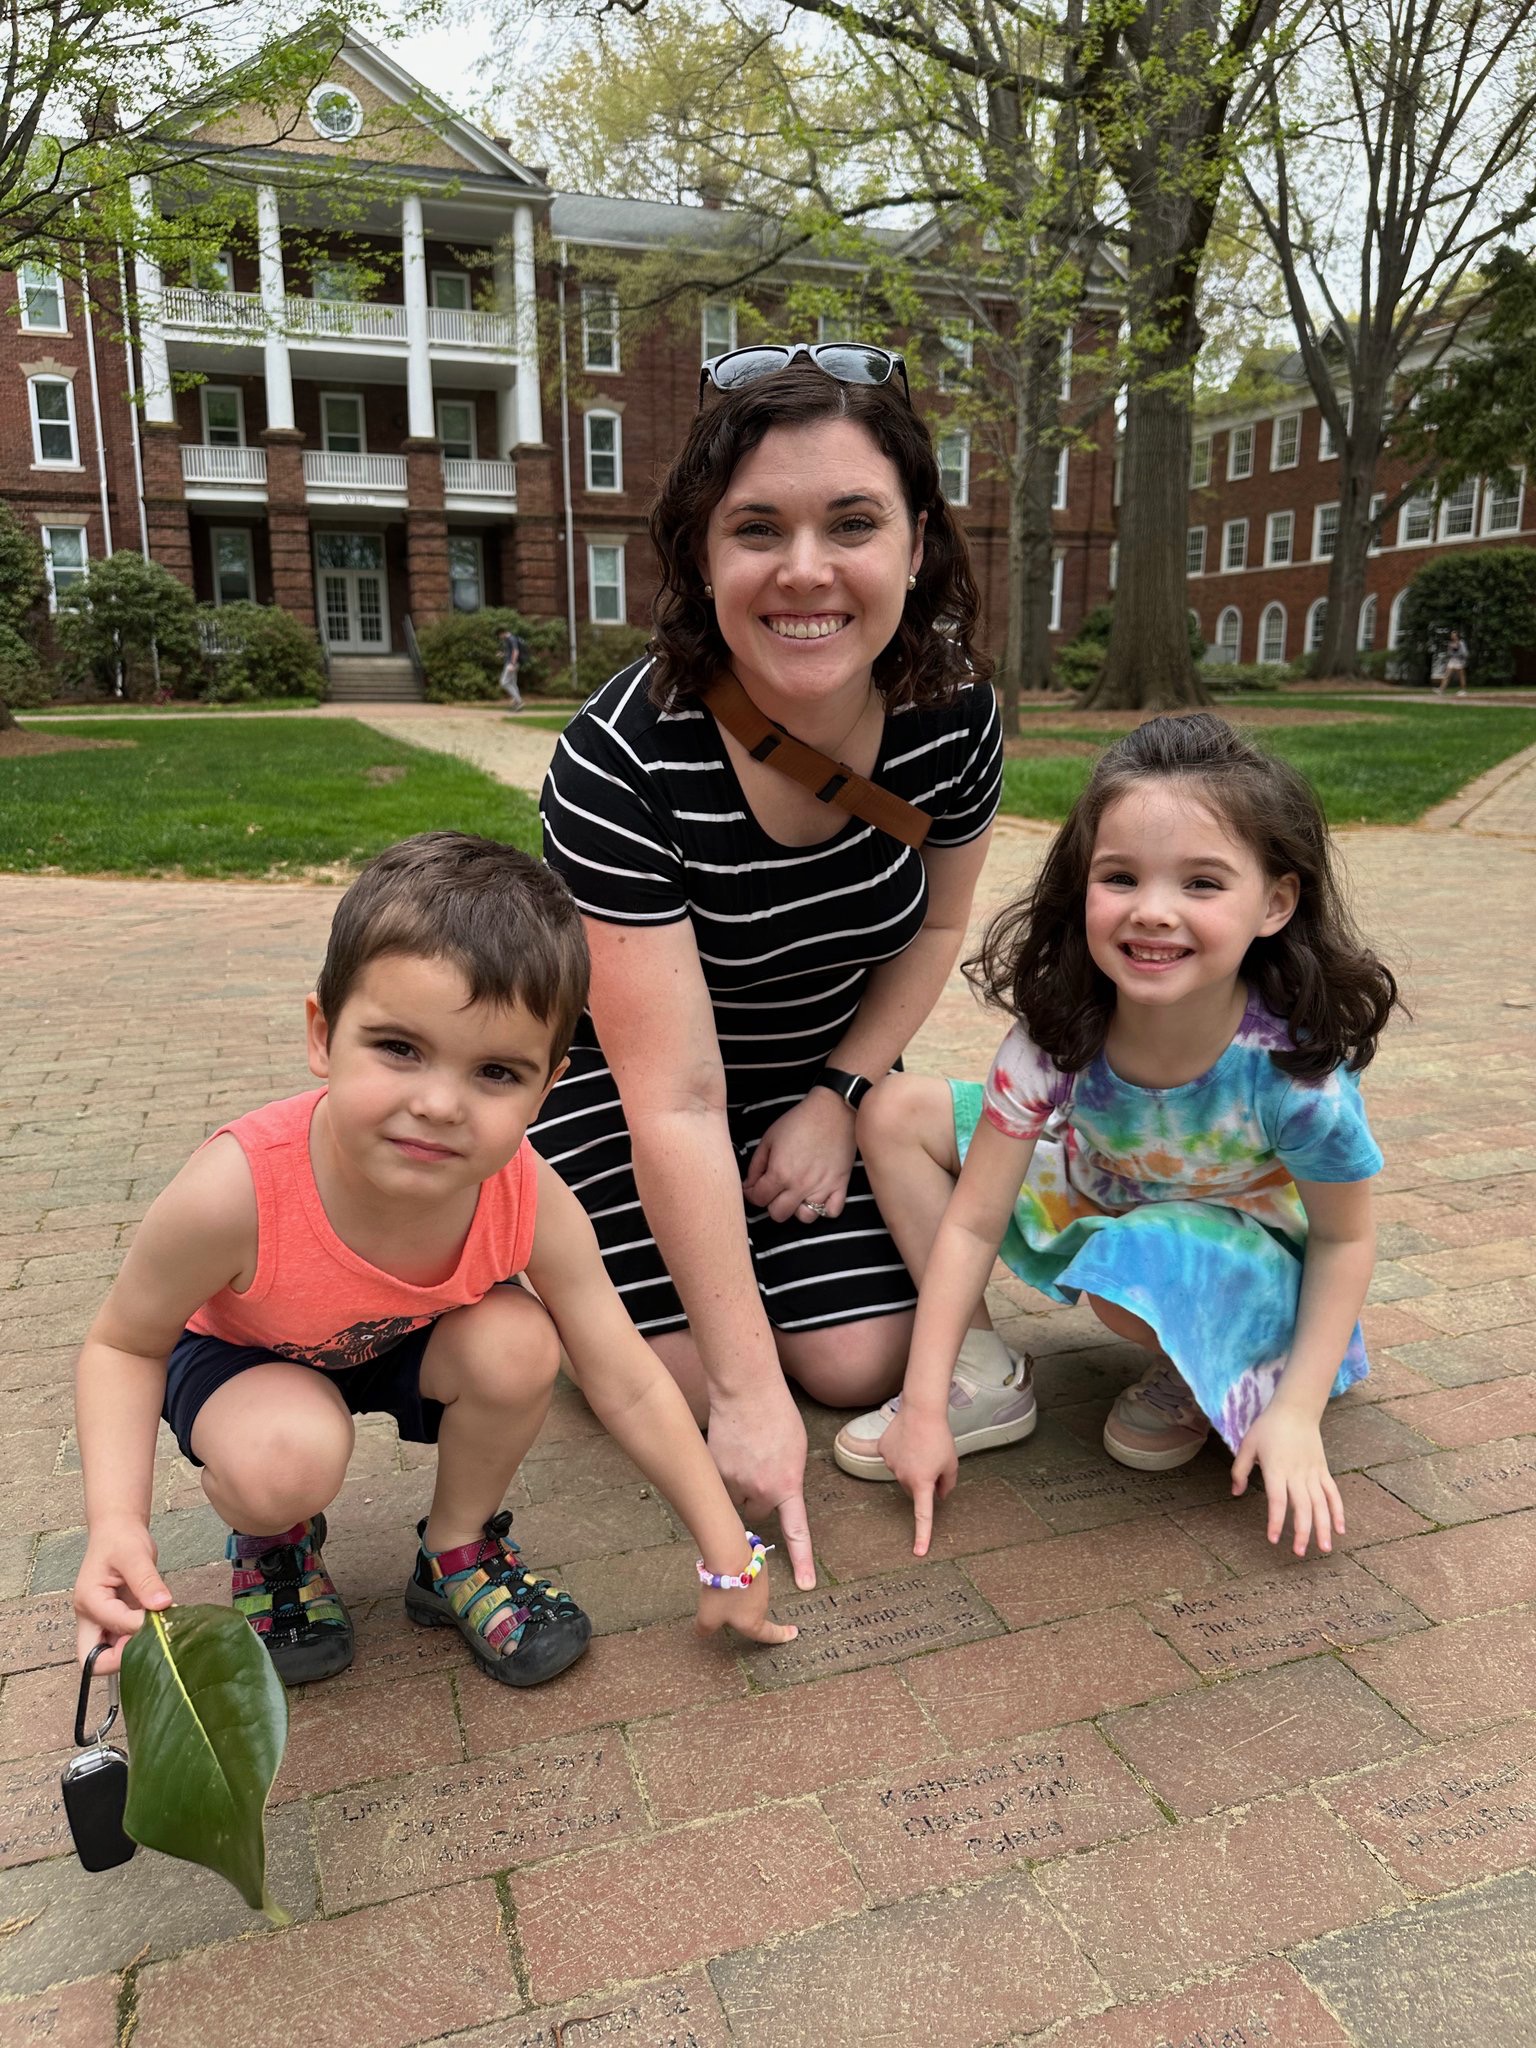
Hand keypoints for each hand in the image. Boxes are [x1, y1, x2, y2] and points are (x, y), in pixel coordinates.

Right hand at [73, 1516, 172, 1672]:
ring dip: (133, 1651)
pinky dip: (139, 1641)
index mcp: (89, 1600)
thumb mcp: (136, 1555)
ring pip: (108, 1656)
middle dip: (122, 1658)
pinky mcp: (114, 1622)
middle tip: (151, 1638)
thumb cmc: (121, 1539)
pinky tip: (157, 1626)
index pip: (113, 1627)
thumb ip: (147, 1581)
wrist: (117, 1531)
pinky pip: (121, 1644)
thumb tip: (162, 1606)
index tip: (159, 1613)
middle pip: (94, 1659)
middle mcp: (90, 1617)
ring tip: (157, 1631)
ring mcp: (101, 1622)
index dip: (139, 1625)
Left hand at [695, 1552, 798, 1646]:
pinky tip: (725, 1571)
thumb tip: (703, 1631)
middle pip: (754, 1611)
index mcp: (753, 1622)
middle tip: (726, 1607)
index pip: (769, 1634)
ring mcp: (761, 1584)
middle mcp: (761, 1603)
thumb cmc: (722, 1593)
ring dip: (738, 1592)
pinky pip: (747, 1576)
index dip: (781, 1636)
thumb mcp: (707, 1618)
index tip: (793, 1634)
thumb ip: (705, 1629)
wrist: (729, 1558)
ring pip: (750, 1592)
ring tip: (719, 1587)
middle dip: (743, 1611)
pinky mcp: (757, 1566)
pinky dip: (738, 1576)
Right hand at [707, 1382, 815, 1587]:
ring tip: (741, 1455)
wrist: (746, 1391)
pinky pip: (716, 1484)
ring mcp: (733, 1483)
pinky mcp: (713, 1472)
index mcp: (787, 1485)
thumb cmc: (777, 1414)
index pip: (796, 1532)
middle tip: (757, 1470)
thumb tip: (777, 1494)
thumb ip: (788, 1478)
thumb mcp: (796, 1450)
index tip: (806, 1585)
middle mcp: (760, 1491)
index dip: (802, 1560)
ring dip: (735, 1486)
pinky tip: (727, 1449)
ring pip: (733, 1500)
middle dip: (755, 1499)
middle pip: (756, 1513)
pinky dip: (720, 1472)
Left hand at [742, 1091, 857, 1224]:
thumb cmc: (800, 1121)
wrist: (832, 1110)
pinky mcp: (840, 1185)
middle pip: (778, 1214)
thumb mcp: (769, 1138)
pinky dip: (825, 1210)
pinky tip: (818, 1197)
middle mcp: (800, 1185)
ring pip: (804, 1218)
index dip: (752, 1194)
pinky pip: (832, 1212)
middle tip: (773, 1192)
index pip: (758, 1199)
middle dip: (771, 1204)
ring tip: (796, 1195)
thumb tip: (749, 1184)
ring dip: (797, 1209)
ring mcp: (822, 1187)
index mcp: (780, 1173)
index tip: (754, 1188)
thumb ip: (756, 1164)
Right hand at [873, 1403, 958, 1557]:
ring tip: (921, 1445)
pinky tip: (907, 1439)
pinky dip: (899, 1452)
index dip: (922, 1535)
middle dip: (922, 1482)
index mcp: (921, 1483)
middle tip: (933, 1462)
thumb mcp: (951, 1464)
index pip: (923, 1515)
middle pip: (912, 1488)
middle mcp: (902, 1477)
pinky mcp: (882, 1450)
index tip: (919, 1552)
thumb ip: (947, 1484)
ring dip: (911, 1465)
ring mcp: (890, 1463)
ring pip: (902, 1473)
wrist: (921, 1410)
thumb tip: (939, 1496)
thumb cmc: (940, 1437)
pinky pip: (892, 1457)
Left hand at [1231, 1401, 1345, 1558]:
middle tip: (1299, 1553)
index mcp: (1276, 1469)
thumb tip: (1236, 1492)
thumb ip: (1239, 1470)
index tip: (1274, 1539)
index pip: (1277, 1500)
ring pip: (1321, 1503)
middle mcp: (1297, 1473)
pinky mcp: (1323, 1470)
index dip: (1276, 1521)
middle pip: (1302, 1506)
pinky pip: (1333, 1493)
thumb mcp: (1247, 1445)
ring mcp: (1313, 1472)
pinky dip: (1338, 1510)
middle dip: (1302, 1531)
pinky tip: (1340, 1528)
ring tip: (1324, 1548)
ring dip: (1323, 1527)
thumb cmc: (1268, 1427)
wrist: (1295, 1409)